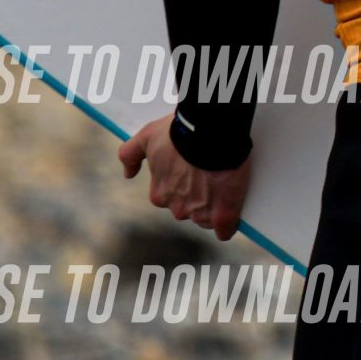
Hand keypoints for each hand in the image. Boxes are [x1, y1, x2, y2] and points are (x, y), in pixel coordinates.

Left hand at [119, 116, 251, 241]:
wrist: (210, 130)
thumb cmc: (178, 133)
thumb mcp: (147, 136)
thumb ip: (130, 154)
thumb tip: (128, 174)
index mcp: (160, 194)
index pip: (172, 199)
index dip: (185, 185)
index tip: (195, 173)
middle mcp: (177, 207)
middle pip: (191, 209)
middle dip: (199, 196)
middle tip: (211, 174)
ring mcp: (201, 212)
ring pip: (208, 217)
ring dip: (216, 206)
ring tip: (226, 184)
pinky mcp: (224, 214)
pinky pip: (225, 229)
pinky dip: (229, 225)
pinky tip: (233, 214)